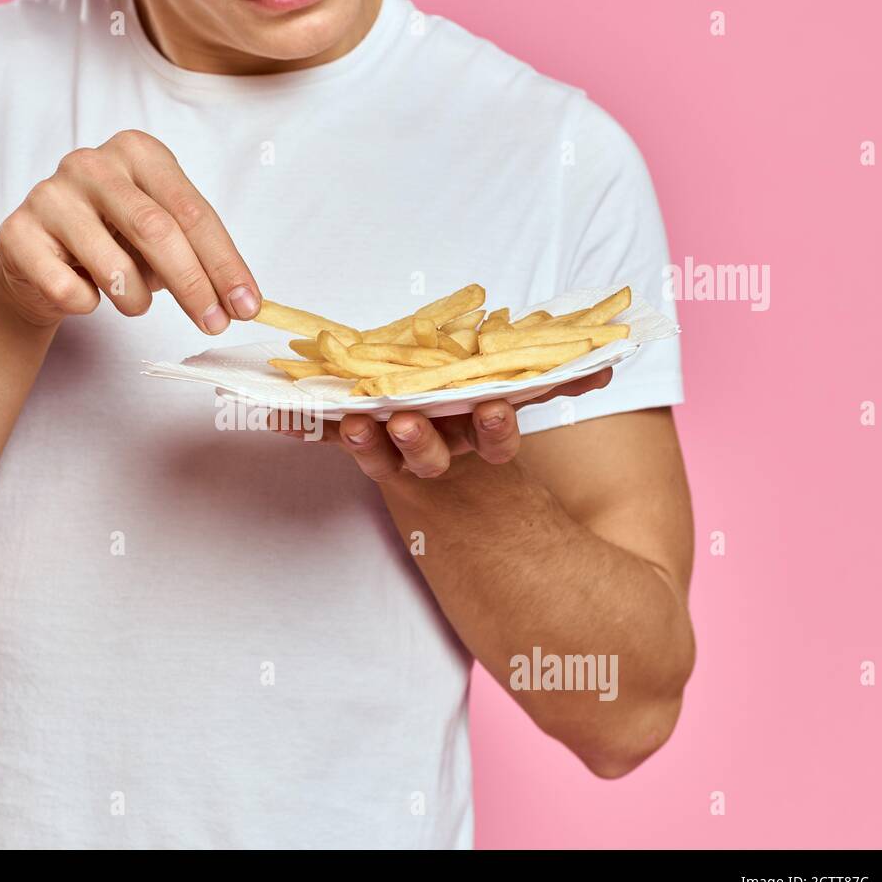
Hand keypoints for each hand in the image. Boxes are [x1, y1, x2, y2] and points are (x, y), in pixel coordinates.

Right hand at [0, 130, 260, 331]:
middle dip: (194, 286)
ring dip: (137, 301)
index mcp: (137, 152)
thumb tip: (245, 300)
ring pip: (114, 267)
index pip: (191, 212)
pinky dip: (88, 305)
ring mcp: (49, 194)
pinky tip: (84, 293)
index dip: (224, 264)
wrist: (39, 259)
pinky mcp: (17, 233)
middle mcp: (90, 163)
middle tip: (214, 324)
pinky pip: (68, 290)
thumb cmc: (112, 242)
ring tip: (135, 303)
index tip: (246, 305)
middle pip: (156, 231)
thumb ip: (201, 258)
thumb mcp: (161, 238)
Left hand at [277, 369, 612, 480]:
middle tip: (404, 423)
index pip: (493, 439)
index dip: (493, 430)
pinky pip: (333, 441)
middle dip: (419, 439)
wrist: (467, 519)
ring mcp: (399, 459)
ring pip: (380, 455)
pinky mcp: (366, 452)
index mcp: (482, 443)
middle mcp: (442, 456)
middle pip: (430, 454)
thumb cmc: (494, 437)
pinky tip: (269, 416)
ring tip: (345, 422)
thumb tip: (612, 363)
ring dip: (360, 440)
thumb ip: (564, 385)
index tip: (493, 414)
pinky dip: (302, 427)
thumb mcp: (528, 409)